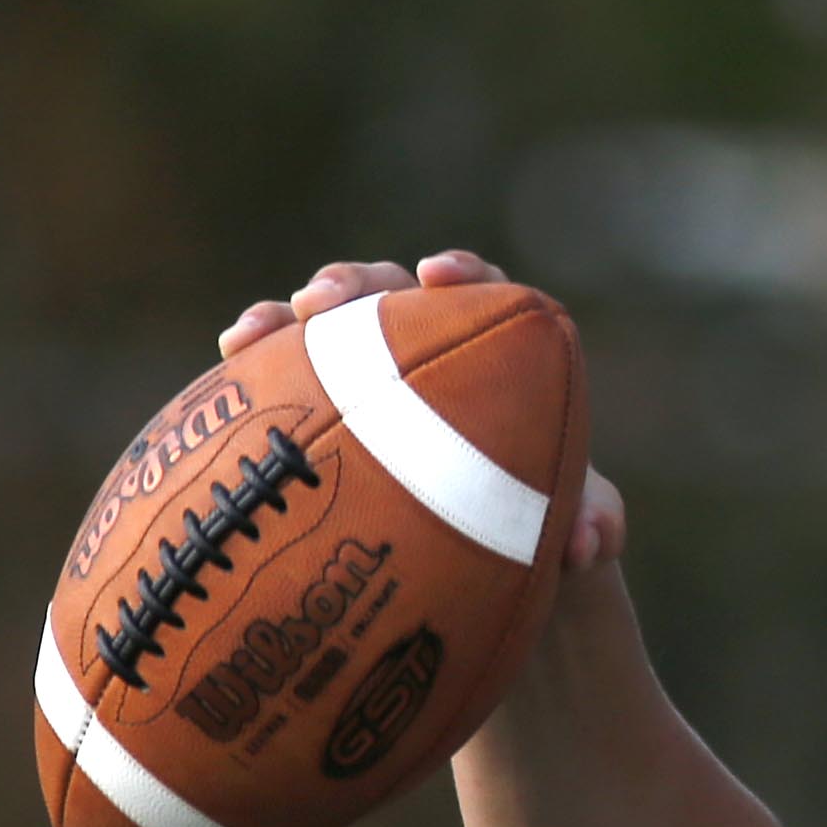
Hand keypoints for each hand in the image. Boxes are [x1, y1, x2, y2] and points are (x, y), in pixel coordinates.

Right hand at [220, 251, 620, 574]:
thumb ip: (597, 526)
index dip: (461, 274)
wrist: (486, 551)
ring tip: (256, 332)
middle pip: (390, 292)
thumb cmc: (542, 520)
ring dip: (289, 317)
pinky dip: (259, 357)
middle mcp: (429, 346)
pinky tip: (230, 359)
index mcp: (500, 351)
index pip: (485, 291)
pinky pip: (285, 370)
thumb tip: (588, 544)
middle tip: (324, 301)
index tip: (438, 275)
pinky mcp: (323, 398)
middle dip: (354, 284)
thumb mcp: (576, 527)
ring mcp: (369, 369)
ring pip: (326, 325)